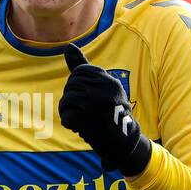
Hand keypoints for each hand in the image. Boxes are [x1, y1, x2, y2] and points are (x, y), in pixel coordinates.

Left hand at [59, 45, 151, 176]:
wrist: (124, 143)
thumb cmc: (112, 112)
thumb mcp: (104, 87)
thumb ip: (84, 66)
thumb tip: (68, 46)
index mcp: (109, 81)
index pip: (79, 72)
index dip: (77, 84)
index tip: (85, 95)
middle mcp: (102, 90)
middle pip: (71, 85)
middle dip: (72, 98)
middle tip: (82, 110)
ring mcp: (94, 105)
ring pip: (66, 100)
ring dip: (69, 111)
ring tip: (80, 118)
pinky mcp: (86, 120)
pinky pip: (66, 116)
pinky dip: (69, 123)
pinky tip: (79, 127)